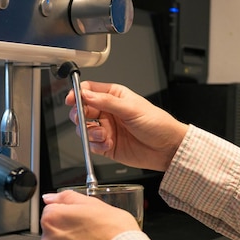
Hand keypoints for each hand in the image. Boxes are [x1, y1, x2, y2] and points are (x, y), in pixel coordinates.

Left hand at [38, 190, 140, 239]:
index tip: (81, 224)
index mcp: (53, 217)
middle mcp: (46, 239)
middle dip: (65, 236)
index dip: (69, 217)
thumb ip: (67, 198)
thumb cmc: (116, 234)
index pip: (52, 212)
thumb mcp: (96, 204)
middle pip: (51, 234)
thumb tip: (50, 198)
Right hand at [65, 81, 188, 171]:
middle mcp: (108, 112)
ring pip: (84, 129)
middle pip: (82, 110)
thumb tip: (86, 95)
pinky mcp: (106, 146)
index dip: (77, 94)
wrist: (167, 148)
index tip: (72, 100)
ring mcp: (106, 129)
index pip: (88, 91)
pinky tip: (107, 144)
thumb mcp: (132, 108)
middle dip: (80, 116)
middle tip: (85, 120)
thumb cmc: (157, 123)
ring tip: (104, 135)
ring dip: (90, 133)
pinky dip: (95, 145)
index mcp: (114, 96)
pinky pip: (91, 144)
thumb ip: (107, 102)